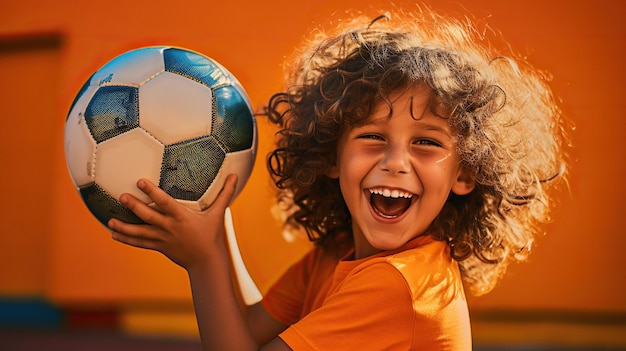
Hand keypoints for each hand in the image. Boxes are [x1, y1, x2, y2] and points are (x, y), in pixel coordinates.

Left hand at [108, 174, 237, 270]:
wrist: (206, 261)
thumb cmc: (212, 234)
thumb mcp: (218, 213)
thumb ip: (225, 193)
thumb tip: (235, 175)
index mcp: (181, 217)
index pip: (164, 202)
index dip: (152, 192)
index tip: (140, 181)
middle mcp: (169, 227)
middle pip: (148, 216)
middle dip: (134, 207)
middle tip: (121, 197)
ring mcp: (162, 238)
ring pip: (139, 232)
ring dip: (124, 226)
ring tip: (109, 221)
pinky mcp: (158, 247)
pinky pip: (139, 243)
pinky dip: (126, 238)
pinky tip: (114, 233)